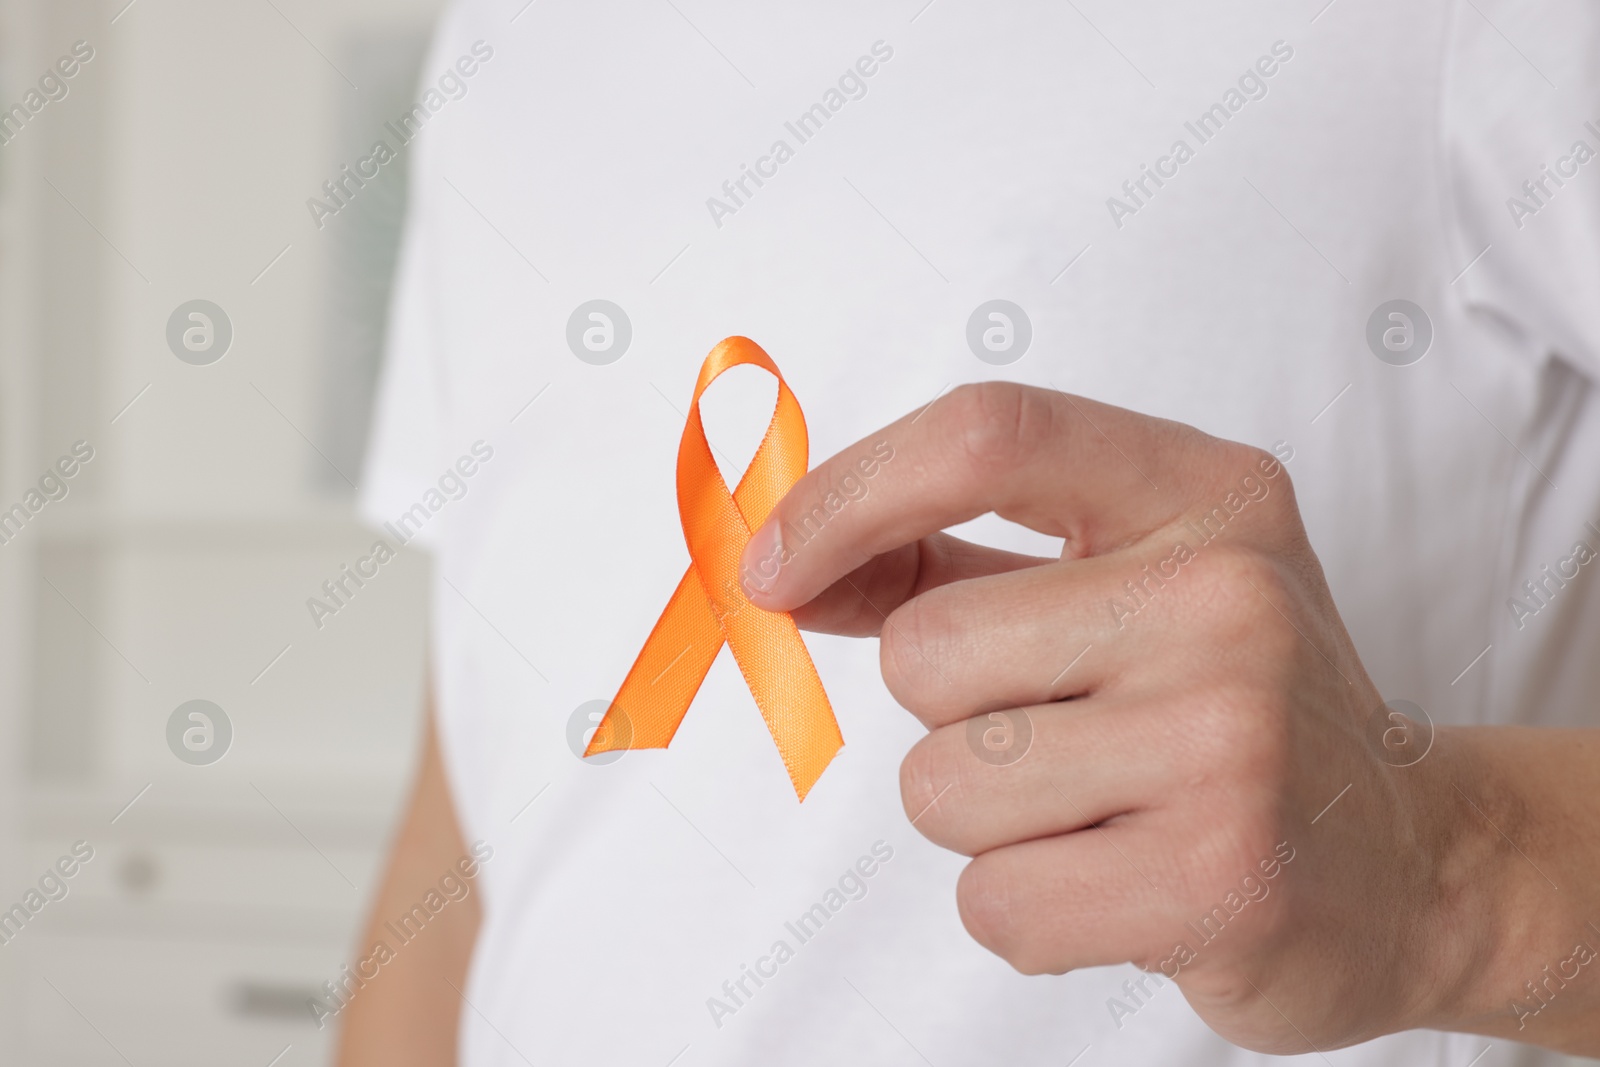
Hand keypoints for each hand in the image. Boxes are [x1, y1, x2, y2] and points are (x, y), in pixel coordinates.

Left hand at [738, 382, 1527, 1053]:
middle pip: (924, 652)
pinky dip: (1028, 910)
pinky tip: (1123, 883)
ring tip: (1102, 812)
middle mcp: (1228, 596)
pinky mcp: (1222, 878)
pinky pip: (994, 901)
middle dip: (948, 716)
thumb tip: (787, 570)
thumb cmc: (1236, 711)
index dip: (848, 496)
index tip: (775, 568)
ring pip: (942, 786)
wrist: (1413, 862)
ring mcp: (1231, 737)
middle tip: (1063, 737)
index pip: (986, 437)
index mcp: (1201, 494)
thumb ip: (953, 562)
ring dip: (987, 822)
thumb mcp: (1128, 585)